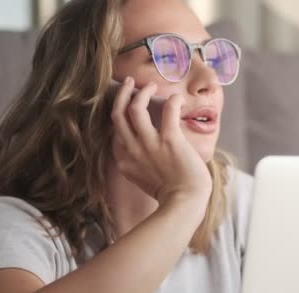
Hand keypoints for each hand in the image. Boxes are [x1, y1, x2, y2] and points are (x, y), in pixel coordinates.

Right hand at [110, 77, 212, 205]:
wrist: (184, 204)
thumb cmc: (169, 194)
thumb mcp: (142, 178)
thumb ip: (138, 162)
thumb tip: (146, 146)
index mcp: (124, 160)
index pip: (115, 130)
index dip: (119, 113)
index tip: (126, 104)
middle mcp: (131, 150)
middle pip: (118, 114)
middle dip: (122, 94)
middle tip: (129, 83)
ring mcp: (148, 144)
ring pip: (135, 108)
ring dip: (142, 92)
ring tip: (150, 86)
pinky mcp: (169, 140)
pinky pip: (168, 111)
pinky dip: (172, 101)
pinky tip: (177, 98)